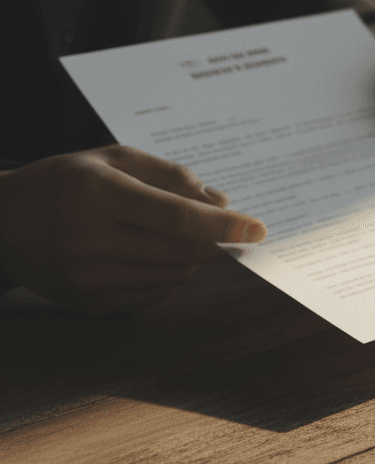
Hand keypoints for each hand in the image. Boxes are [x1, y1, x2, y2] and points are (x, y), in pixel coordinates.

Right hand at [0, 146, 266, 312]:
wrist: (3, 223)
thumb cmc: (66, 182)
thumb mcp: (114, 160)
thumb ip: (172, 176)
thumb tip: (223, 205)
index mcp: (95, 193)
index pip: (175, 217)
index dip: (223, 226)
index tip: (259, 229)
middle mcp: (87, 239)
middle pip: (181, 251)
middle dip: (211, 241)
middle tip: (217, 230)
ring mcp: (84, 278)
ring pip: (173, 275)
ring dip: (190, 258)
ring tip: (168, 236)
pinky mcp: (86, 303)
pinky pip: (153, 294)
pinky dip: (166, 275)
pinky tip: (144, 256)